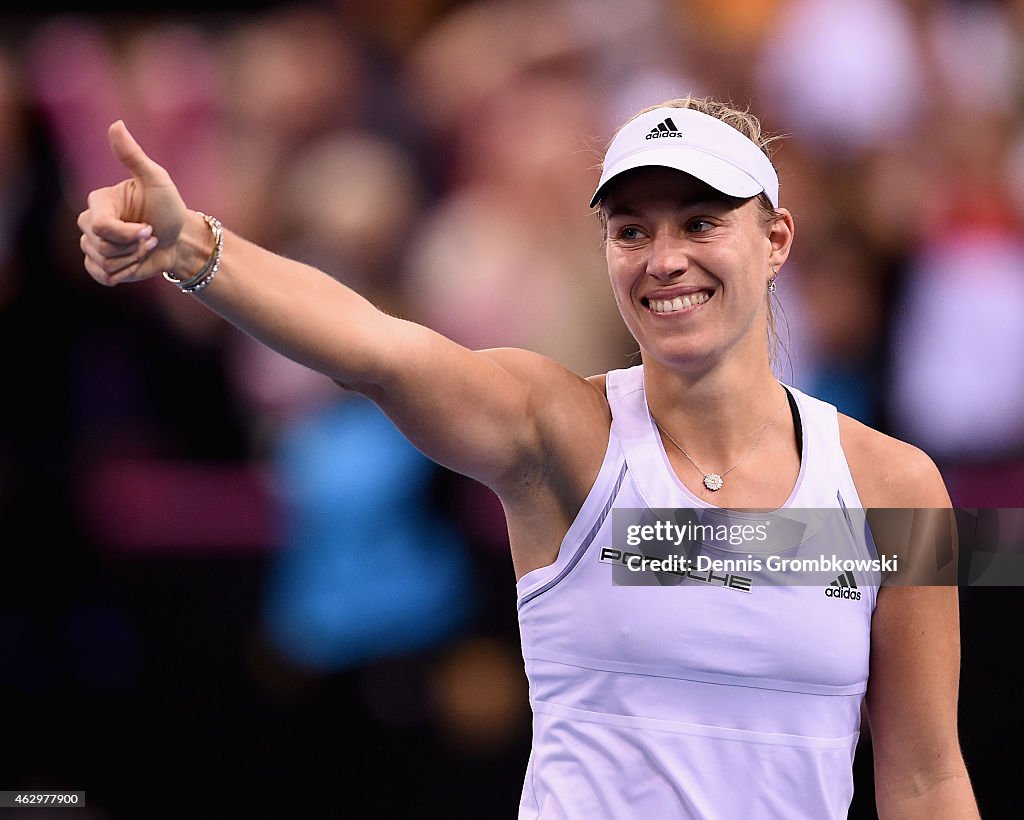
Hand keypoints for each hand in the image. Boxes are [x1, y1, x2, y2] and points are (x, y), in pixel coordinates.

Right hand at [78, 120, 187, 285]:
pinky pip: (101, 276)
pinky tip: (135, 262)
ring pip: (103, 262)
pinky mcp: (100, 264)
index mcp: (99, 201)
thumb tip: (116, 124)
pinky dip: (124, 273)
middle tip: (150, 236)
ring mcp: (93, 244)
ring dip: (132, 259)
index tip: (150, 229)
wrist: (180, 239)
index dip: (127, 234)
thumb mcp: (156, 179)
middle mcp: (89, 222)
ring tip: (145, 247)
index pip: (99, 226)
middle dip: (133, 247)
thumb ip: (133, 155)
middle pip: (100, 246)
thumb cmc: (169, 207)